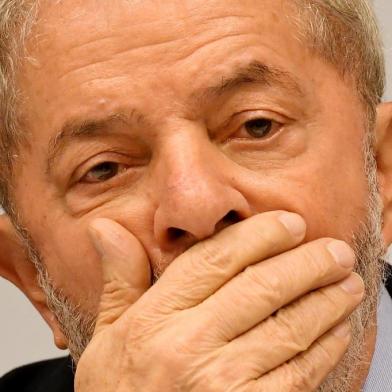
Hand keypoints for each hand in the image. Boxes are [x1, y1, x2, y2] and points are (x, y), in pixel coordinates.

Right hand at [75, 212, 362, 390]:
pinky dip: (326, 346)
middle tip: (334, 249)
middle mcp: (189, 347)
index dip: (258, 236)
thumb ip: (119, 279)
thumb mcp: (108, 336)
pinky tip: (338, 327)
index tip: (290, 223)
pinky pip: (299, 374)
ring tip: (347, 281)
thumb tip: (106, 228)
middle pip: (261, 288)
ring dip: (326, 301)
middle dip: (306, 263)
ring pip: (289, 328)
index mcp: (155, 320)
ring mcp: (223, 385)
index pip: (214, 261)